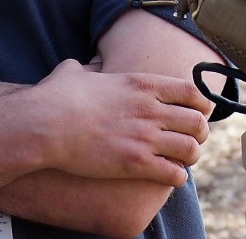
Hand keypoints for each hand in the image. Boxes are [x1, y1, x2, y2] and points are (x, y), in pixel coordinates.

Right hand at [30, 59, 209, 187]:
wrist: (44, 125)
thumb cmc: (56, 98)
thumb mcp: (76, 72)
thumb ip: (87, 69)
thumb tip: (79, 68)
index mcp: (142, 84)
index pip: (191, 91)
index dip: (201, 103)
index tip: (199, 111)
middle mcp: (150, 109)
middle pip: (197, 121)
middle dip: (199, 132)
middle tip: (192, 139)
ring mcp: (144, 136)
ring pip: (191, 148)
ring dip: (191, 156)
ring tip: (183, 161)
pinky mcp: (135, 163)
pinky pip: (173, 174)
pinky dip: (177, 177)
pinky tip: (170, 177)